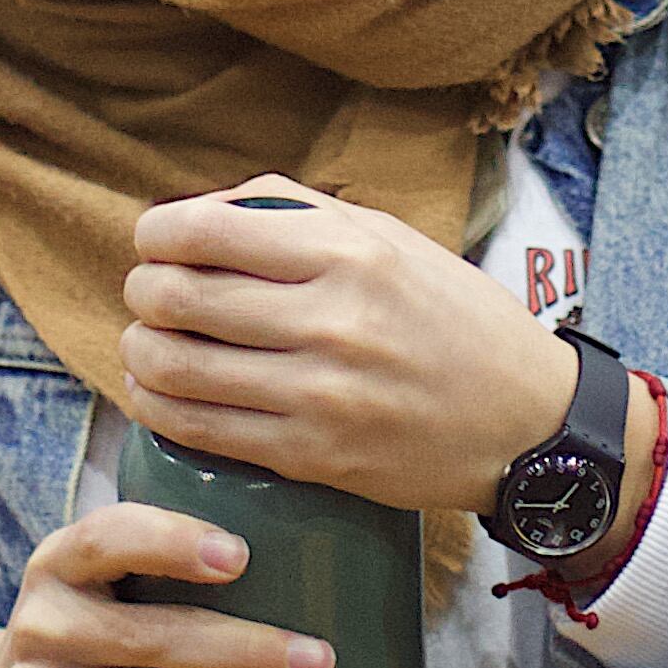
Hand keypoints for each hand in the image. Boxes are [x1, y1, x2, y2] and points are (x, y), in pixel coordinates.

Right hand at [0, 501, 350, 667]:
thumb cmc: (93, 636)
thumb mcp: (102, 585)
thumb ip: (163, 564)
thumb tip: (305, 559)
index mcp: (60, 563)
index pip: (109, 539)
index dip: (170, 543)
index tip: (240, 556)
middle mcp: (42, 626)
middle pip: (152, 640)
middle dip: (246, 652)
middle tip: (321, 661)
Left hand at [118, 185, 574, 518]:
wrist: (527, 422)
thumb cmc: (453, 318)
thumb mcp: (390, 238)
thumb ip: (295, 212)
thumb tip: (199, 210)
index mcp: (350, 252)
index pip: (204, 231)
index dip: (155, 234)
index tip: (154, 242)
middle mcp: (332, 319)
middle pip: (176, 297)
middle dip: (142, 292)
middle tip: (148, 294)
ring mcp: (320, 394)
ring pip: (175, 368)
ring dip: (140, 352)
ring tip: (147, 344)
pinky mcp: (314, 456)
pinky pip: (200, 431)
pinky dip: (158, 408)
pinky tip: (157, 393)